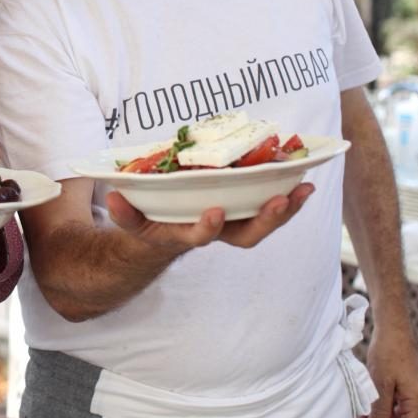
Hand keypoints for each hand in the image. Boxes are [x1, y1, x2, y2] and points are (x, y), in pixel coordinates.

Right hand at [105, 182, 314, 252]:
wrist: (161, 238)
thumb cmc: (149, 224)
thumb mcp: (132, 221)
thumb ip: (125, 213)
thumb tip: (113, 198)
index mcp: (186, 234)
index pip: (199, 236)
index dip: (206, 227)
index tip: (213, 211)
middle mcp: (215, 232)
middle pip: (246, 236)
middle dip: (265, 220)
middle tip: (279, 200)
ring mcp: (232, 223)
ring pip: (263, 223)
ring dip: (286, 208)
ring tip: (304, 188)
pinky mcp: (242, 211)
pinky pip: (269, 207)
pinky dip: (287, 198)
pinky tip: (303, 179)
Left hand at [366, 324, 417, 417]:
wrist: (392, 326)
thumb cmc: (388, 352)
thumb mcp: (380, 384)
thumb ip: (381, 409)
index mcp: (416, 399)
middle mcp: (417, 396)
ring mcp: (411, 389)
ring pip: (398, 411)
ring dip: (381, 414)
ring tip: (362, 414)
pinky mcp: (404, 382)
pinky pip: (395, 400)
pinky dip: (383, 405)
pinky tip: (367, 405)